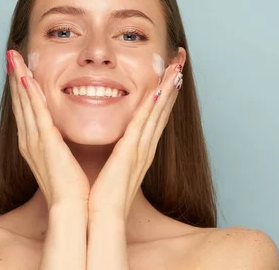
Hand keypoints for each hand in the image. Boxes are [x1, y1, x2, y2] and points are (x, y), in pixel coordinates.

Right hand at [7, 50, 89, 207]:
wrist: (73, 208)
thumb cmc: (74, 188)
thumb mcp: (65, 160)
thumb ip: (63, 145)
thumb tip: (67, 135)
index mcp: (35, 145)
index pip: (26, 110)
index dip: (21, 88)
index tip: (20, 69)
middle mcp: (29, 140)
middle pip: (20, 102)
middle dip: (14, 77)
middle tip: (10, 55)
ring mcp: (34, 141)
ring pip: (24, 102)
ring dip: (18, 78)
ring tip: (13, 57)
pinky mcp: (44, 142)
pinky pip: (35, 112)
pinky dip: (29, 94)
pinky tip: (25, 77)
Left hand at [88, 63, 183, 218]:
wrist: (97, 217)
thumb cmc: (99, 194)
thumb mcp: (106, 166)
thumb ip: (109, 150)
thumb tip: (106, 141)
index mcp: (138, 150)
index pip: (154, 115)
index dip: (164, 94)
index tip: (171, 73)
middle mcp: (144, 147)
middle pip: (162, 108)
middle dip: (172, 83)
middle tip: (180, 60)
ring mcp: (141, 149)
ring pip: (158, 111)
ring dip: (168, 87)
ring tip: (178, 66)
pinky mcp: (132, 152)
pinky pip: (144, 123)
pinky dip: (153, 105)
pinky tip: (159, 88)